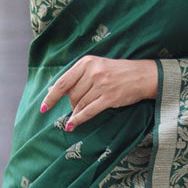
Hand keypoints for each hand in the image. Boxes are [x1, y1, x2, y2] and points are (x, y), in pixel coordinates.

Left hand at [40, 56, 157, 130]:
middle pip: (72, 95)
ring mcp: (101, 85)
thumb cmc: (118, 72)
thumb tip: (52, 89)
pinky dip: (79, 119)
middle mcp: (93, 72)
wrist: (143, 75)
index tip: (43, 108)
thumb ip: (75, 77)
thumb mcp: (95, 68)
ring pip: (80, 104)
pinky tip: (73, 125)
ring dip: (75, 113)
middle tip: (76, 108)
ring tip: (75, 118)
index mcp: (86, 63)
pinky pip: (88, 111)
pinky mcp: (110, 98)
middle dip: (71, 104)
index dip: (51, 97)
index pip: (63, 82)